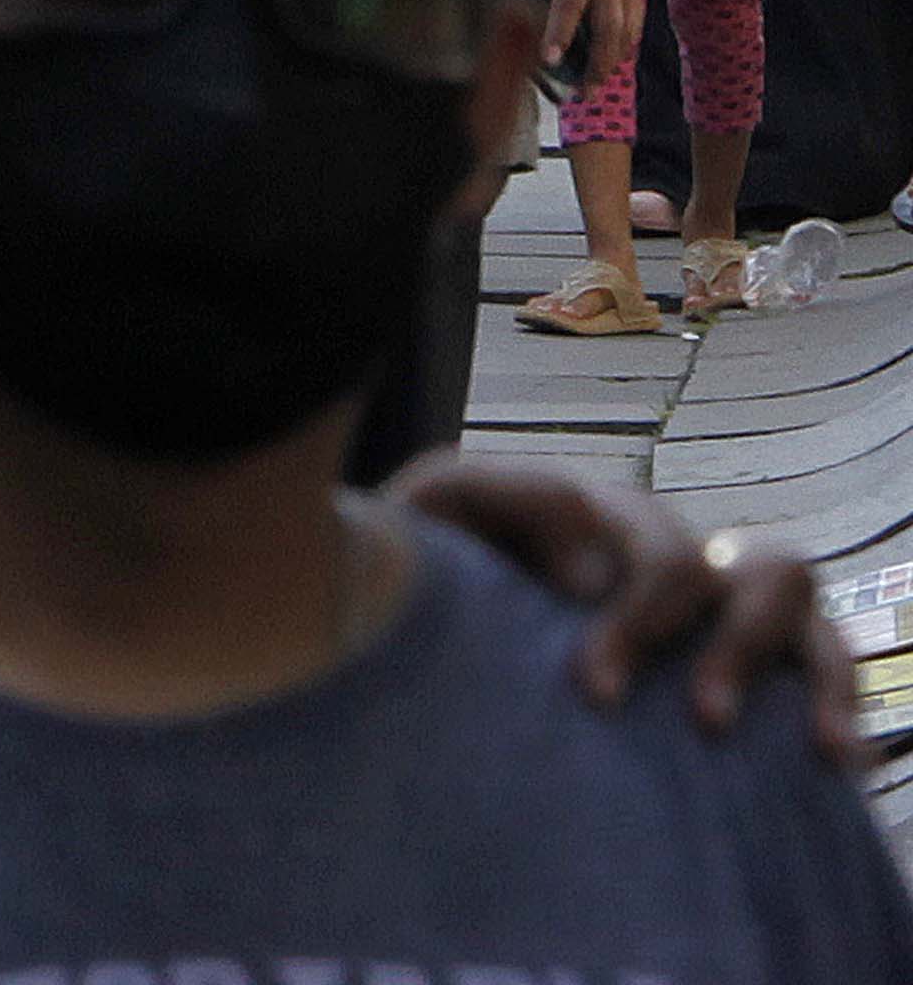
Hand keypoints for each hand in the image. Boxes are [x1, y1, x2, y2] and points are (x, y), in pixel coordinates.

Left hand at [385, 454, 868, 762]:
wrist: (414, 615)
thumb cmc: (435, 564)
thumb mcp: (443, 510)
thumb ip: (505, 497)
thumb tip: (593, 572)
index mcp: (602, 514)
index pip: (645, 540)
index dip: (636, 614)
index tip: (596, 687)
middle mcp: (668, 549)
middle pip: (733, 567)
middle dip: (704, 640)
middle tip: (669, 713)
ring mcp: (714, 598)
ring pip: (786, 590)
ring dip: (788, 663)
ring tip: (763, 734)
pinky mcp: (750, 660)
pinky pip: (822, 661)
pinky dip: (838, 700)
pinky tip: (836, 755)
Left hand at [526, 0, 644, 93]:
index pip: (568, 5)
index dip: (559, 32)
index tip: (550, 60)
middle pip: (607, 28)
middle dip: (597, 62)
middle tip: (583, 90)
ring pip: (627, 33)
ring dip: (612, 62)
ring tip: (593, 87)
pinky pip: (635, 28)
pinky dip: (625, 49)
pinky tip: (611, 67)